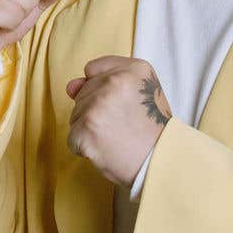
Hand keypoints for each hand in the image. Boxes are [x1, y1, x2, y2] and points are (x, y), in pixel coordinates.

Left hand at [64, 56, 170, 186]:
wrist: (161, 164)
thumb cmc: (151, 132)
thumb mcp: (141, 94)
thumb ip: (103, 81)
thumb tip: (71, 87)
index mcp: (133, 69)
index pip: (93, 70)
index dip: (102, 90)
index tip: (120, 104)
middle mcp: (114, 81)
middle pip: (83, 93)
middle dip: (96, 111)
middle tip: (123, 125)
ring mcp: (98, 105)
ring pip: (76, 115)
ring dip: (90, 129)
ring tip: (116, 137)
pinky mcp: (85, 129)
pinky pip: (73, 137)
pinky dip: (85, 148)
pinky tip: (106, 150)